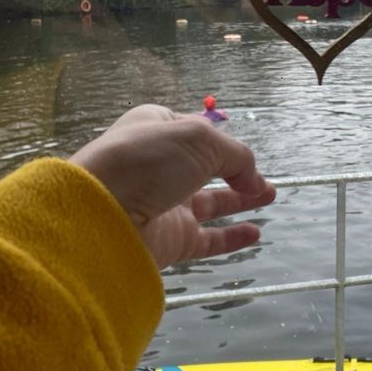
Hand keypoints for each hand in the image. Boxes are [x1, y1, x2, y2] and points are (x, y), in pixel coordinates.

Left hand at [70, 105, 275, 267]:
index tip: (241, 150)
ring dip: (239, 200)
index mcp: (155, 130)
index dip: (219, 138)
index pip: (193, 131)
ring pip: (209, 203)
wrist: (102, 215)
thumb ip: (236, 156)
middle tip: (263, 179)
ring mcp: (164, 205)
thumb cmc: (146, 160)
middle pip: (203, 168)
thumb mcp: (200, 138)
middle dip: (235, 171)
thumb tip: (254, 181)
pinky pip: (207, 239)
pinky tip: (254, 233)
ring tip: (269, 196)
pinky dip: (231, 237)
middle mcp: (158, 167)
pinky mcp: (170, 240)